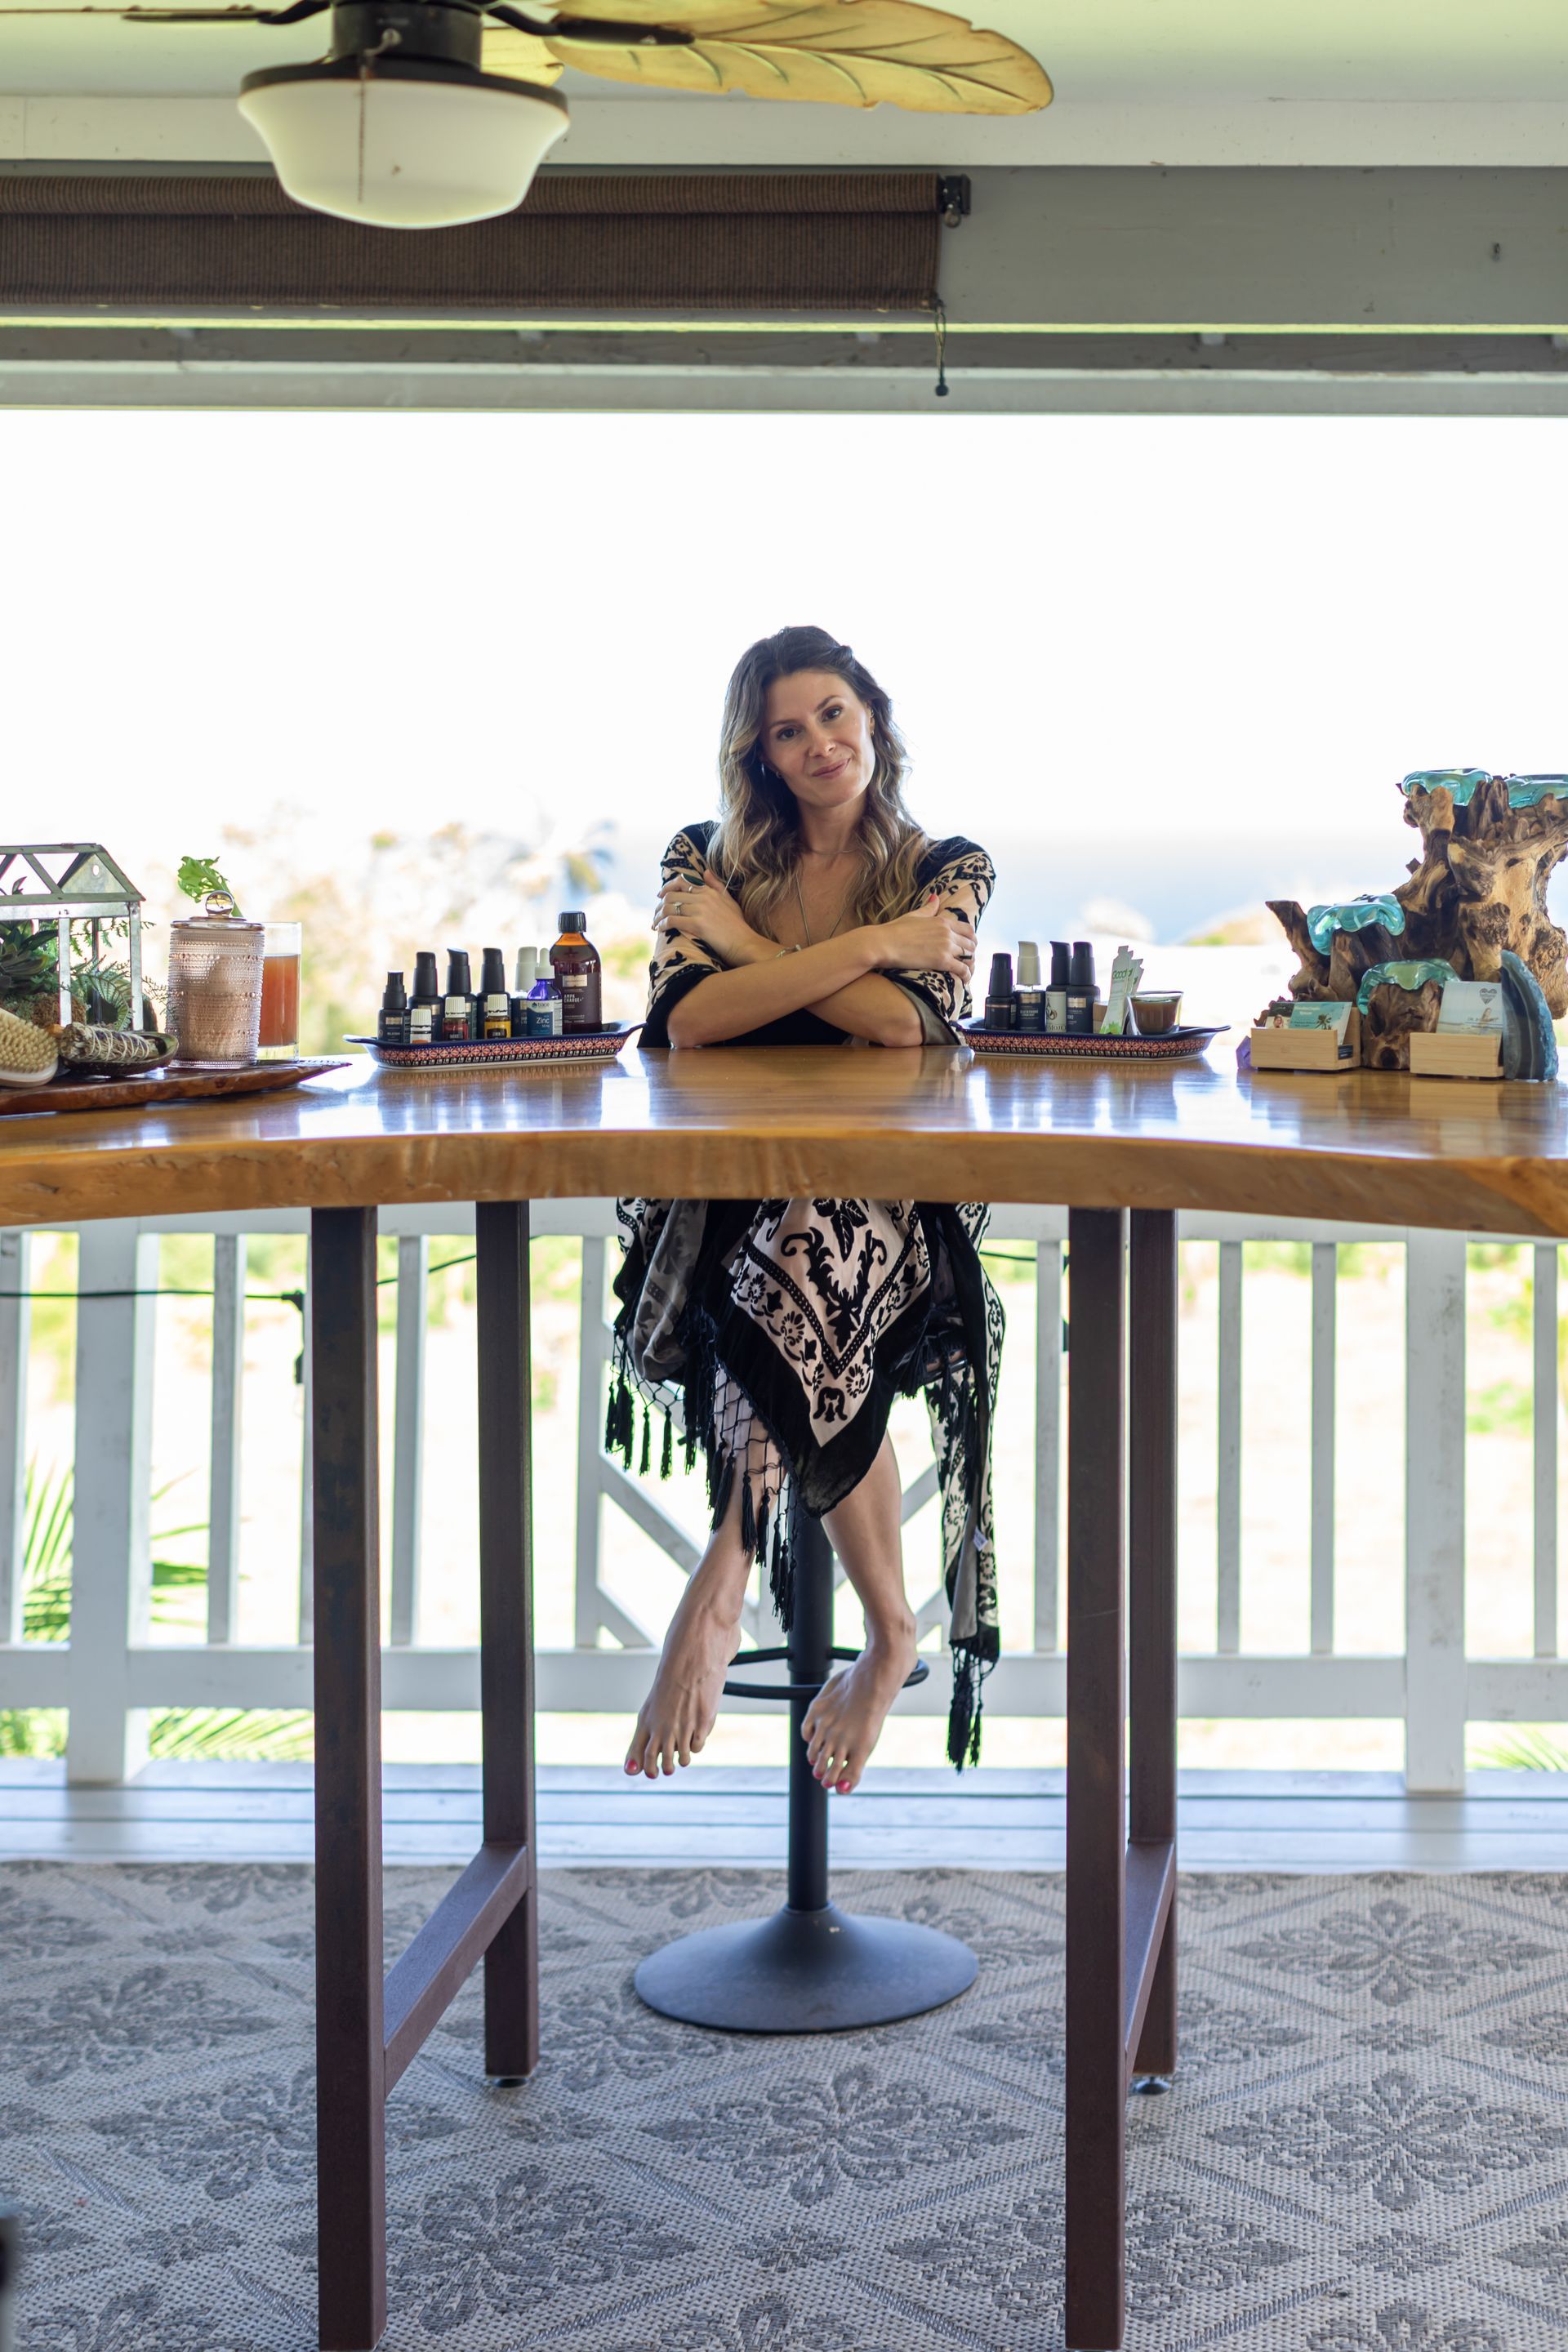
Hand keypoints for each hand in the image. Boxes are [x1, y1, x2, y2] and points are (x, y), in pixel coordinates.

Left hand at [654, 867, 768, 965]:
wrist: (745, 943)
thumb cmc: (738, 926)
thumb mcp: (729, 901)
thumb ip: (716, 886)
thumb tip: (705, 871)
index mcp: (709, 891)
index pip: (681, 881)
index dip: (666, 888)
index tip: (660, 896)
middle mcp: (704, 897)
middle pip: (671, 895)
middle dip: (659, 906)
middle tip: (655, 915)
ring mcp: (701, 910)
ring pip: (670, 907)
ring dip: (658, 916)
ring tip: (655, 924)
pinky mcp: (698, 924)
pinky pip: (673, 921)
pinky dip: (663, 924)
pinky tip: (660, 929)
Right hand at [862, 891, 975, 979]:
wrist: (884, 943)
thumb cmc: (895, 930)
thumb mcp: (914, 916)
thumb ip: (928, 908)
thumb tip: (935, 897)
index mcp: (943, 921)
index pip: (968, 929)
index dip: (971, 939)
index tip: (969, 946)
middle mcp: (948, 933)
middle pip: (970, 944)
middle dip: (971, 953)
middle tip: (968, 961)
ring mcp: (946, 946)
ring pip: (969, 956)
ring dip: (970, 965)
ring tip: (967, 973)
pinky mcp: (942, 961)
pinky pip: (962, 969)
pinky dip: (966, 975)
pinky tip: (965, 980)